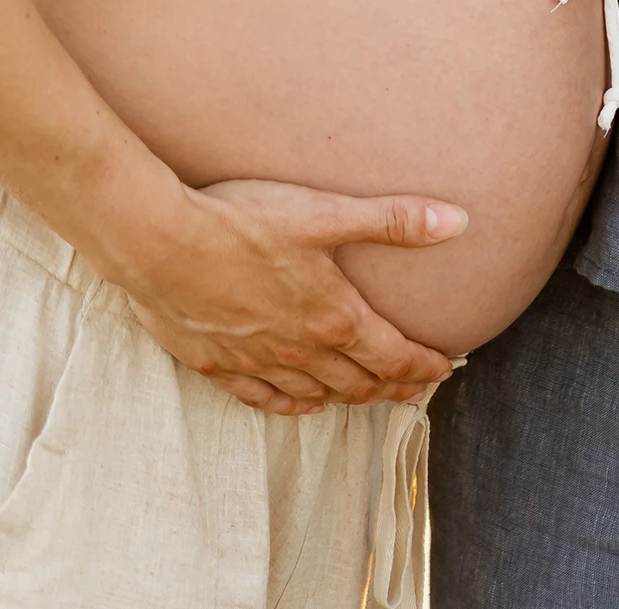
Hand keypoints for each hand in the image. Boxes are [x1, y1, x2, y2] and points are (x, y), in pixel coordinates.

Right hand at [117, 177, 467, 416]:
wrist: (161, 243)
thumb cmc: (243, 221)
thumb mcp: (325, 213)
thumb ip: (393, 220)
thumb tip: (457, 221)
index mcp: (333, 317)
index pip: (393, 355)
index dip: (424, 365)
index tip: (445, 368)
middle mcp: (300, 351)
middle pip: (359, 382)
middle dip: (393, 386)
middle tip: (415, 387)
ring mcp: (258, 363)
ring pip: (315, 395)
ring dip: (349, 397)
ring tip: (368, 395)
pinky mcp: (218, 366)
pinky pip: (265, 399)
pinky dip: (293, 405)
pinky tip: (301, 404)